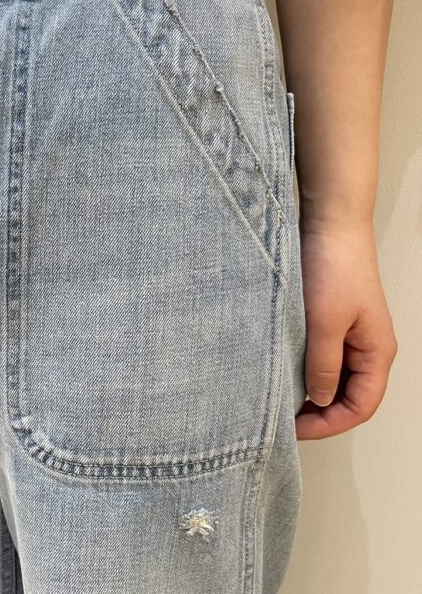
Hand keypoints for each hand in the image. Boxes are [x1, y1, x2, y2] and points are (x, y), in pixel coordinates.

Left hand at [295, 217, 397, 439]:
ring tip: (278, 400)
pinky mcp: (332, 320)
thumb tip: (318, 400)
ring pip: (333, 377)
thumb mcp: (325, 323)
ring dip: (310, 391)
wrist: (330, 224)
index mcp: (376, 352)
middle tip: (282, 420)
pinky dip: (305, 368)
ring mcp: (350, 334)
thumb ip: (323, 365)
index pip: (360, 406)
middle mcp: (367, 347)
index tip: (295, 430)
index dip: (329, 424)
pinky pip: (322, 356)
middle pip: (348, 396)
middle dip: (319, 413)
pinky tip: (281, 371)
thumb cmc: (333, 268)